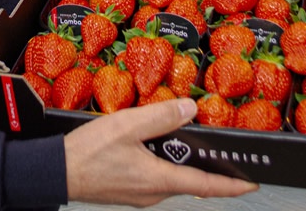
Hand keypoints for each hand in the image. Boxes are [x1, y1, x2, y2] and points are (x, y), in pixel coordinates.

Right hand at [64, 98, 257, 206]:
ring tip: (173, 137)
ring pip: (169, 177)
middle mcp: (153, 193)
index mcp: (159, 179)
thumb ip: (160, 116)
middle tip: (212, 146)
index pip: (206, 186)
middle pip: (189, 179)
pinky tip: (146, 145)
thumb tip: (189, 109)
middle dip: (202, 164)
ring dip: (177, 161)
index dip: (232, 185)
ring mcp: (139, 194)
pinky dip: (159, 162)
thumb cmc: (87, 153)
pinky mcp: (127, 191)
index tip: (250, 183)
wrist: (55, 172)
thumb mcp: (127, 126)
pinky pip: (153, 177)